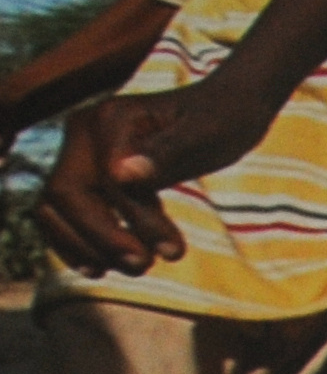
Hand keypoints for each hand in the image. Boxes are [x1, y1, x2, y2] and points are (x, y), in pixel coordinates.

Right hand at [35, 84, 279, 275]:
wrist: (226, 105)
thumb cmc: (223, 118)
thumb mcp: (207, 134)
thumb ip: (167, 151)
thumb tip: (121, 174)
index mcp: (110, 118)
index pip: (107, 180)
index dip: (135, 220)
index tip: (172, 250)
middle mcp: (82, 130)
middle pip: (66, 194)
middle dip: (102, 238)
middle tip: (146, 266)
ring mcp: (76, 151)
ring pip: (54, 207)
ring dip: (85, 246)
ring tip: (134, 268)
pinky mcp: (82, 171)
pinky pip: (59, 213)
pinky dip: (74, 242)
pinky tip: (100, 267)